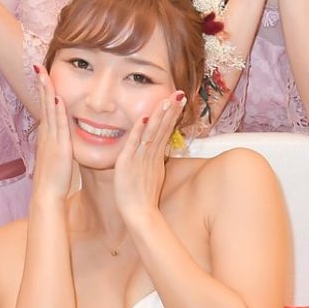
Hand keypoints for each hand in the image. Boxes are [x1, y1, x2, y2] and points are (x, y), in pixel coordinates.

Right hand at [30, 64, 74, 204]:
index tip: (43, 76)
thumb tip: (61, 141)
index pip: (46, 108)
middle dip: (42, 85)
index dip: (44, 92)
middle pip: (44, 104)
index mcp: (47, 136)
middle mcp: (46, 134)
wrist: (47, 195)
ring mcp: (51, 139)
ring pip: (49, 110)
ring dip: (47, 91)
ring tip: (44, 74)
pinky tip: (57, 97)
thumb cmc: (54, 180)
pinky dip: (57, 110)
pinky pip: (58, 124)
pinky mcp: (58, 146)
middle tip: (38, 66)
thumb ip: (58, 146)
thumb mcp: (56, 158)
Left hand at [112, 93, 183, 229]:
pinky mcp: (128, 162)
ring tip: (167, 99)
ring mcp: (141, 158)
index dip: (172, 114)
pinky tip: (145, 117)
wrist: (140, 214)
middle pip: (163, 128)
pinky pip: (135, 143)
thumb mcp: (153, 174)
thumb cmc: (144, 196)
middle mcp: (151, 154)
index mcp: (156, 156)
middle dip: (171, 110)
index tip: (179, 99)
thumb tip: (158, 148)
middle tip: (180, 93)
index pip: (166, 130)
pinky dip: (140, 130)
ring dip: (160, 115)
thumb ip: (154, 159)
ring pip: (153, 132)